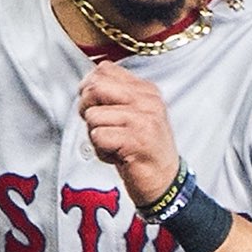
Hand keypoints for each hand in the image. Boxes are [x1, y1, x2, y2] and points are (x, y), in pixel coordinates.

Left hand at [77, 63, 179, 207]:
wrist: (164, 181)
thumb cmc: (144, 151)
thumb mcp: (134, 115)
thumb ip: (115, 97)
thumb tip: (87, 84)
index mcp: (146, 90)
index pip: (105, 69)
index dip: (89, 86)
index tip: (94, 104)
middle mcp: (146, 101)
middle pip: (95, 87)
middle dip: (86, 108)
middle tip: (98, 125)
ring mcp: (143, 119)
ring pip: (94, 115)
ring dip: (96, 136)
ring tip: (114, 144)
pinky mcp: (136, 140)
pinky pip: (98, 136)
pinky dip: (101, 151)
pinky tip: (116, 155)